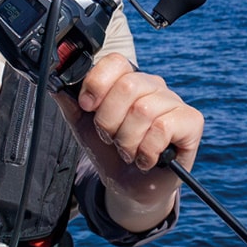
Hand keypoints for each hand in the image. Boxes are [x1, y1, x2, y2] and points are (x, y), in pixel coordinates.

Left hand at [54, 53, 203, 231]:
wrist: (127, 185)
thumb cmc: (108, 150)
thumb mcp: (82, 124)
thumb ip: (69, 101)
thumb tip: (54, 81)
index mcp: (127, 80)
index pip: (114, 61)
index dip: (97, 84)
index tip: (88, 107)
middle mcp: (152, 85)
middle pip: (127, 86)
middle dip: (109, 121)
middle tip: (110, 137)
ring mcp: (173, 102)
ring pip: (143, 110)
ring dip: (126, 140)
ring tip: (128, 150)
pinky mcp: (191, 122)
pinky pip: (163, 127)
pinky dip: (147, 150)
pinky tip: (145, 158)